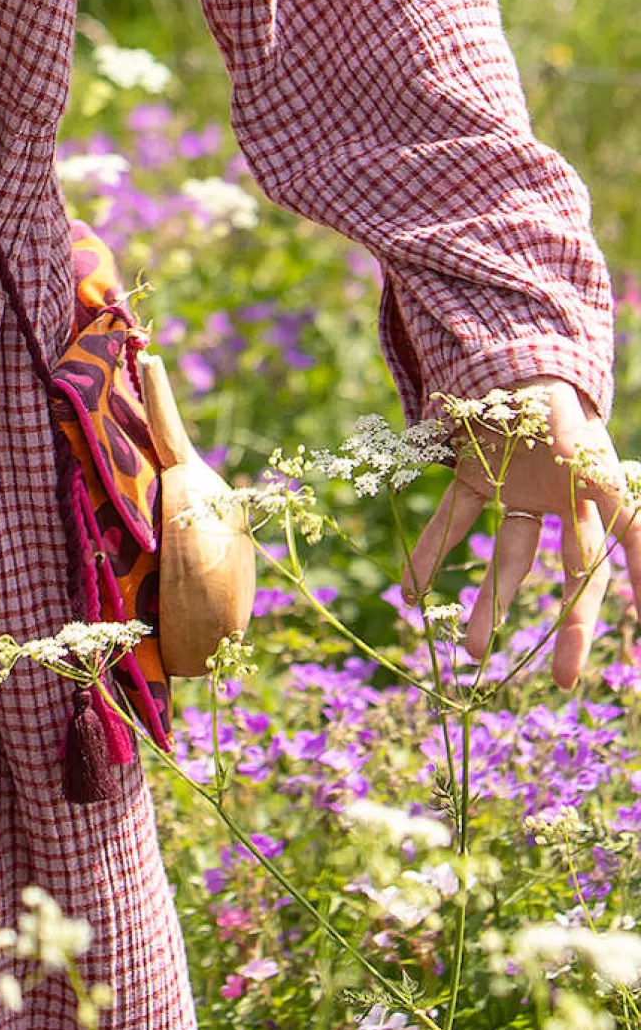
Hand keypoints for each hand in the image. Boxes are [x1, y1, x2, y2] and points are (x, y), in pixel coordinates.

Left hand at [403, 379, 640, 688]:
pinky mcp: (477, 481)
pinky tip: (409, 590)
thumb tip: (588, 483)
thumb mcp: (566, 419)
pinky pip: (453, 521)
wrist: (510, 350)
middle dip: (573, 626)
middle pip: (575, 572)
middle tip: (566, 679)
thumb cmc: (549, 387)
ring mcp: (520, 493)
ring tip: (472, 651)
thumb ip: (577, 445)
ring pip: (511, 559)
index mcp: (599, 485)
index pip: (630, 541)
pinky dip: (429, 552)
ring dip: (490, 602)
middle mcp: (564, 499)